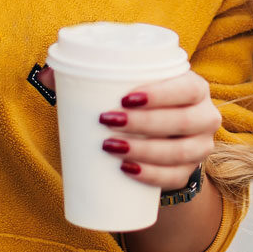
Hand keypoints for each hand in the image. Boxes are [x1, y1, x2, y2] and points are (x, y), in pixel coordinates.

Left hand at [38, 67, 220, 189]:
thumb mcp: (122, 87)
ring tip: (110, 146)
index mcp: (194, 87)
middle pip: (184, 122)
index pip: (186, 88)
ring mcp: (200, 148)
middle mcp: (205, 116)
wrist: (158, 137)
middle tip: (108, 122)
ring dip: (146, 150)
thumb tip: (47, 72)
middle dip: (146, 123)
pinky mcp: (187, 173)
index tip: (125, 98)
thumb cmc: (138, 104)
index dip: (161, 93)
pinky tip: (128, 170)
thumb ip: (87, 76)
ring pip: (181, 152)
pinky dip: (151, 175)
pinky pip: (174, 178)